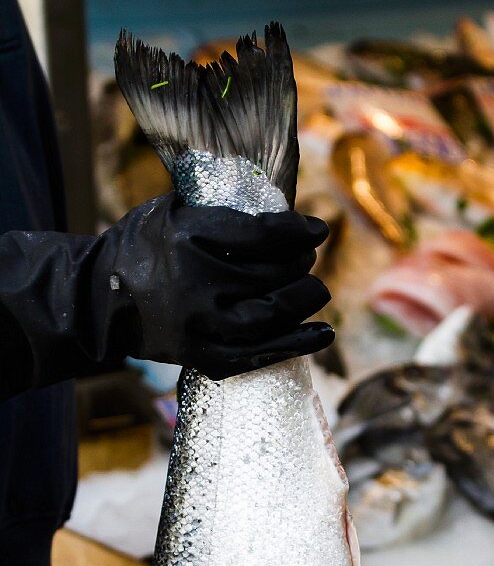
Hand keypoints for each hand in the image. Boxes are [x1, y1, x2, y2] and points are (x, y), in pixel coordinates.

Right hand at [100, 196, 335, 378]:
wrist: (100, 299)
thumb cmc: (144, 248)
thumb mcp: (173, 211)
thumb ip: (223, 212)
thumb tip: (284, 218)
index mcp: (188, 236)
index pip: (262, 234)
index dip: (299, 231)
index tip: (318, 230)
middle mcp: (194, 282)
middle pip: (271, 274)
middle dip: (301, 264)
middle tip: (309, 260)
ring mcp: (197, 323)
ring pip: (269, 315)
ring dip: (303, 302)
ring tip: (318, 291)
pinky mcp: (200, 354)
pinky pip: (257, 354)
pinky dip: (295, 344)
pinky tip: (322, 333)